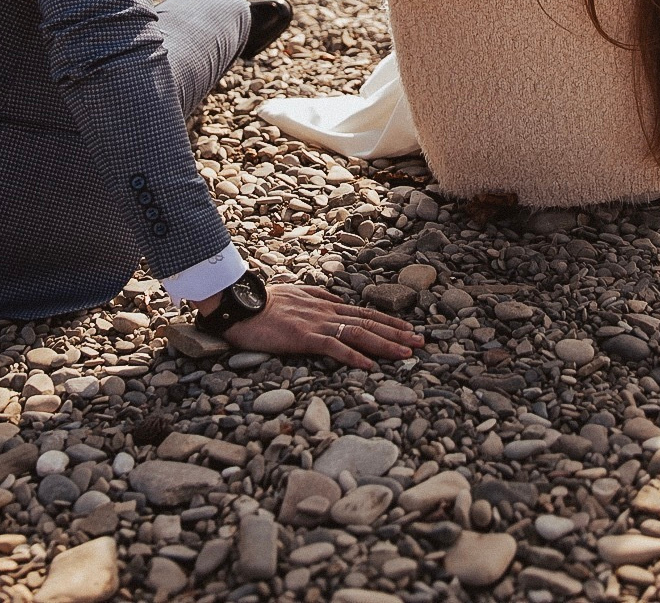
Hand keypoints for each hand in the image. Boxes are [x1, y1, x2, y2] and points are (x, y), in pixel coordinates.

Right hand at [216, 284, 422, 370]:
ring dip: (385, 344)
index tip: (409, 329)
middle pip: (368, 323)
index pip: (363, 313)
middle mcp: (325, 312)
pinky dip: (354, 356)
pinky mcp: (302, 336)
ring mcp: (315, 323)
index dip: (389, 321)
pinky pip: (333, 347)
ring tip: (407, 353)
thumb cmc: (261, 301)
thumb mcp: (294, 293)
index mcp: (324, 304)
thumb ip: (316, 295)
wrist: (238, 303)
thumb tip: (336, 300)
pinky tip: (370, 365)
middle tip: (422, 343)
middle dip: (397, 333)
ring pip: (358, 333)